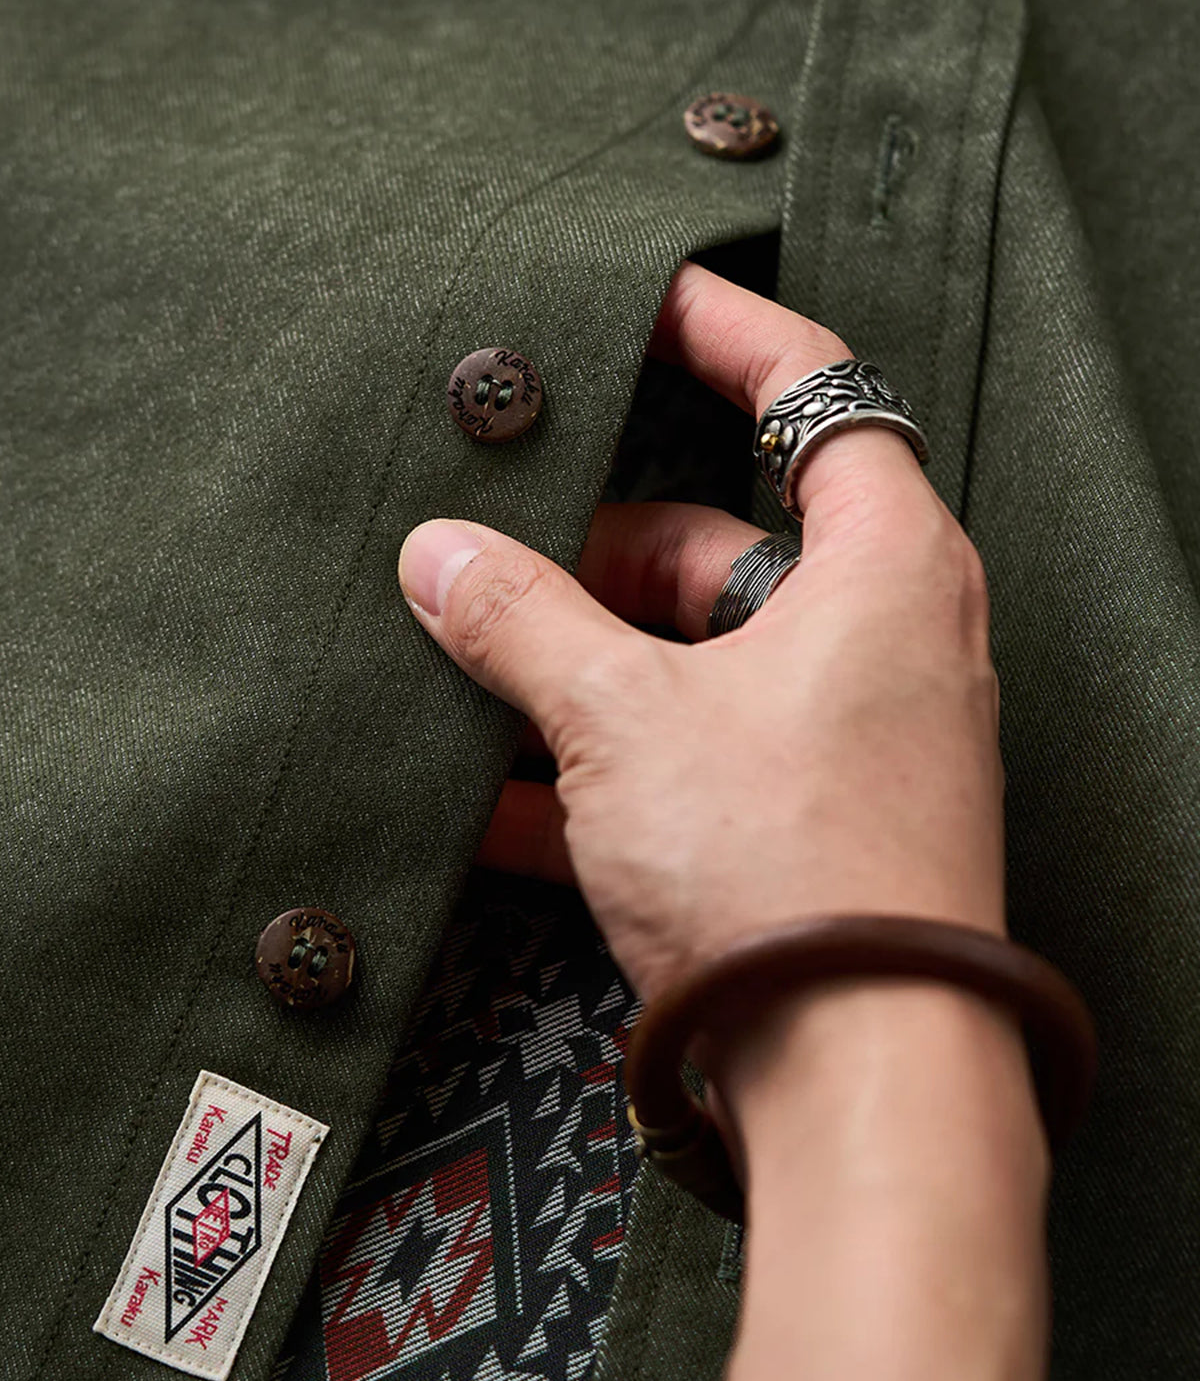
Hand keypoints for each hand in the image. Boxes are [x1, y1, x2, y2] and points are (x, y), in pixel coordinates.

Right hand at [398, 259, 1006, 1006]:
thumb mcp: (623, 719)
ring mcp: (845, 741)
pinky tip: (493, 807)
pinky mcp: (804, 828)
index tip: (647, 299)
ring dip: (582, 675)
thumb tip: (440, 557)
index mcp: (884, 566)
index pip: (818, 393)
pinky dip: (601, 772)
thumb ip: (523, 623)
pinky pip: (689, 764)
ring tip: (469, 681)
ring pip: (694, 663)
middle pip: (724, 546)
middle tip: (497, 558)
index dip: (729, 332)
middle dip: (601, 555)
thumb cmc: (793, 871)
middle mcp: (884, 642)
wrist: (863, 1081)